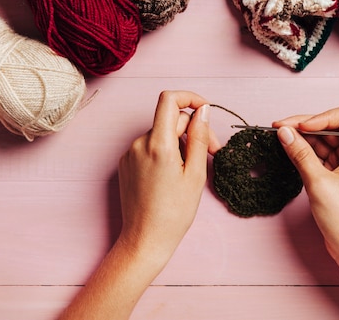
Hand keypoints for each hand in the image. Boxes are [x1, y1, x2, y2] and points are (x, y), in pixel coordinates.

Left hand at [117, 90, 216, 262]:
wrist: (145, 240)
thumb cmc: (174, 213)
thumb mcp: (195, 174)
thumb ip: (199, 137)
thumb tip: (202, 111)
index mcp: (158, 144)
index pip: (169, 100)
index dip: (190, 98)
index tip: (205, 110)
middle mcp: (139, 144)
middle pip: (171, 120)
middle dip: (193, 129)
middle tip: (212, 151)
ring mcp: (130, 153)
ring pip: (162, 134)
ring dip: (180, 142)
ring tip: (192, 168)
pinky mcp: (126, 163)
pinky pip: (150, 146)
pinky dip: (166, 151)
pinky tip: (175, 174)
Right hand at [272, 105, 338, 261]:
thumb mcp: (318, 182)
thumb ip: (300, 153)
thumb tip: (285, 132)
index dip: (319, 117)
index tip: (298, 127)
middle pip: (330, 127)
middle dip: (305, 126)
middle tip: (279, 129)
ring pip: (324, 142)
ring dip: (303, 139)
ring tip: (280, 139)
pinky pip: (321, 156)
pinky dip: (306, 153)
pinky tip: (290, 151)